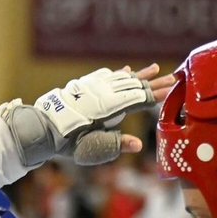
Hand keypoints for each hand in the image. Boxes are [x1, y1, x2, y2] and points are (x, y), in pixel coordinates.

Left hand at [9, 64, 170, 166]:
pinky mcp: (86, 87)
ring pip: (122, 79)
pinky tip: (125, 70)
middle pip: (135, 86)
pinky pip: (106, 77)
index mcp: (110, 109)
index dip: (157, 94)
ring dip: (139, 75)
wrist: (43, 128)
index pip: (140, 99)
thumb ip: (116, 145)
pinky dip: (118, 74)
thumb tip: (139, 145)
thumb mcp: (93, 148)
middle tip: (173, 77)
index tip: (173, 87)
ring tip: (154, 68)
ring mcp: (95, 89)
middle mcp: (105, 94)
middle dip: (154, 83)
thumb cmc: (69, 143)